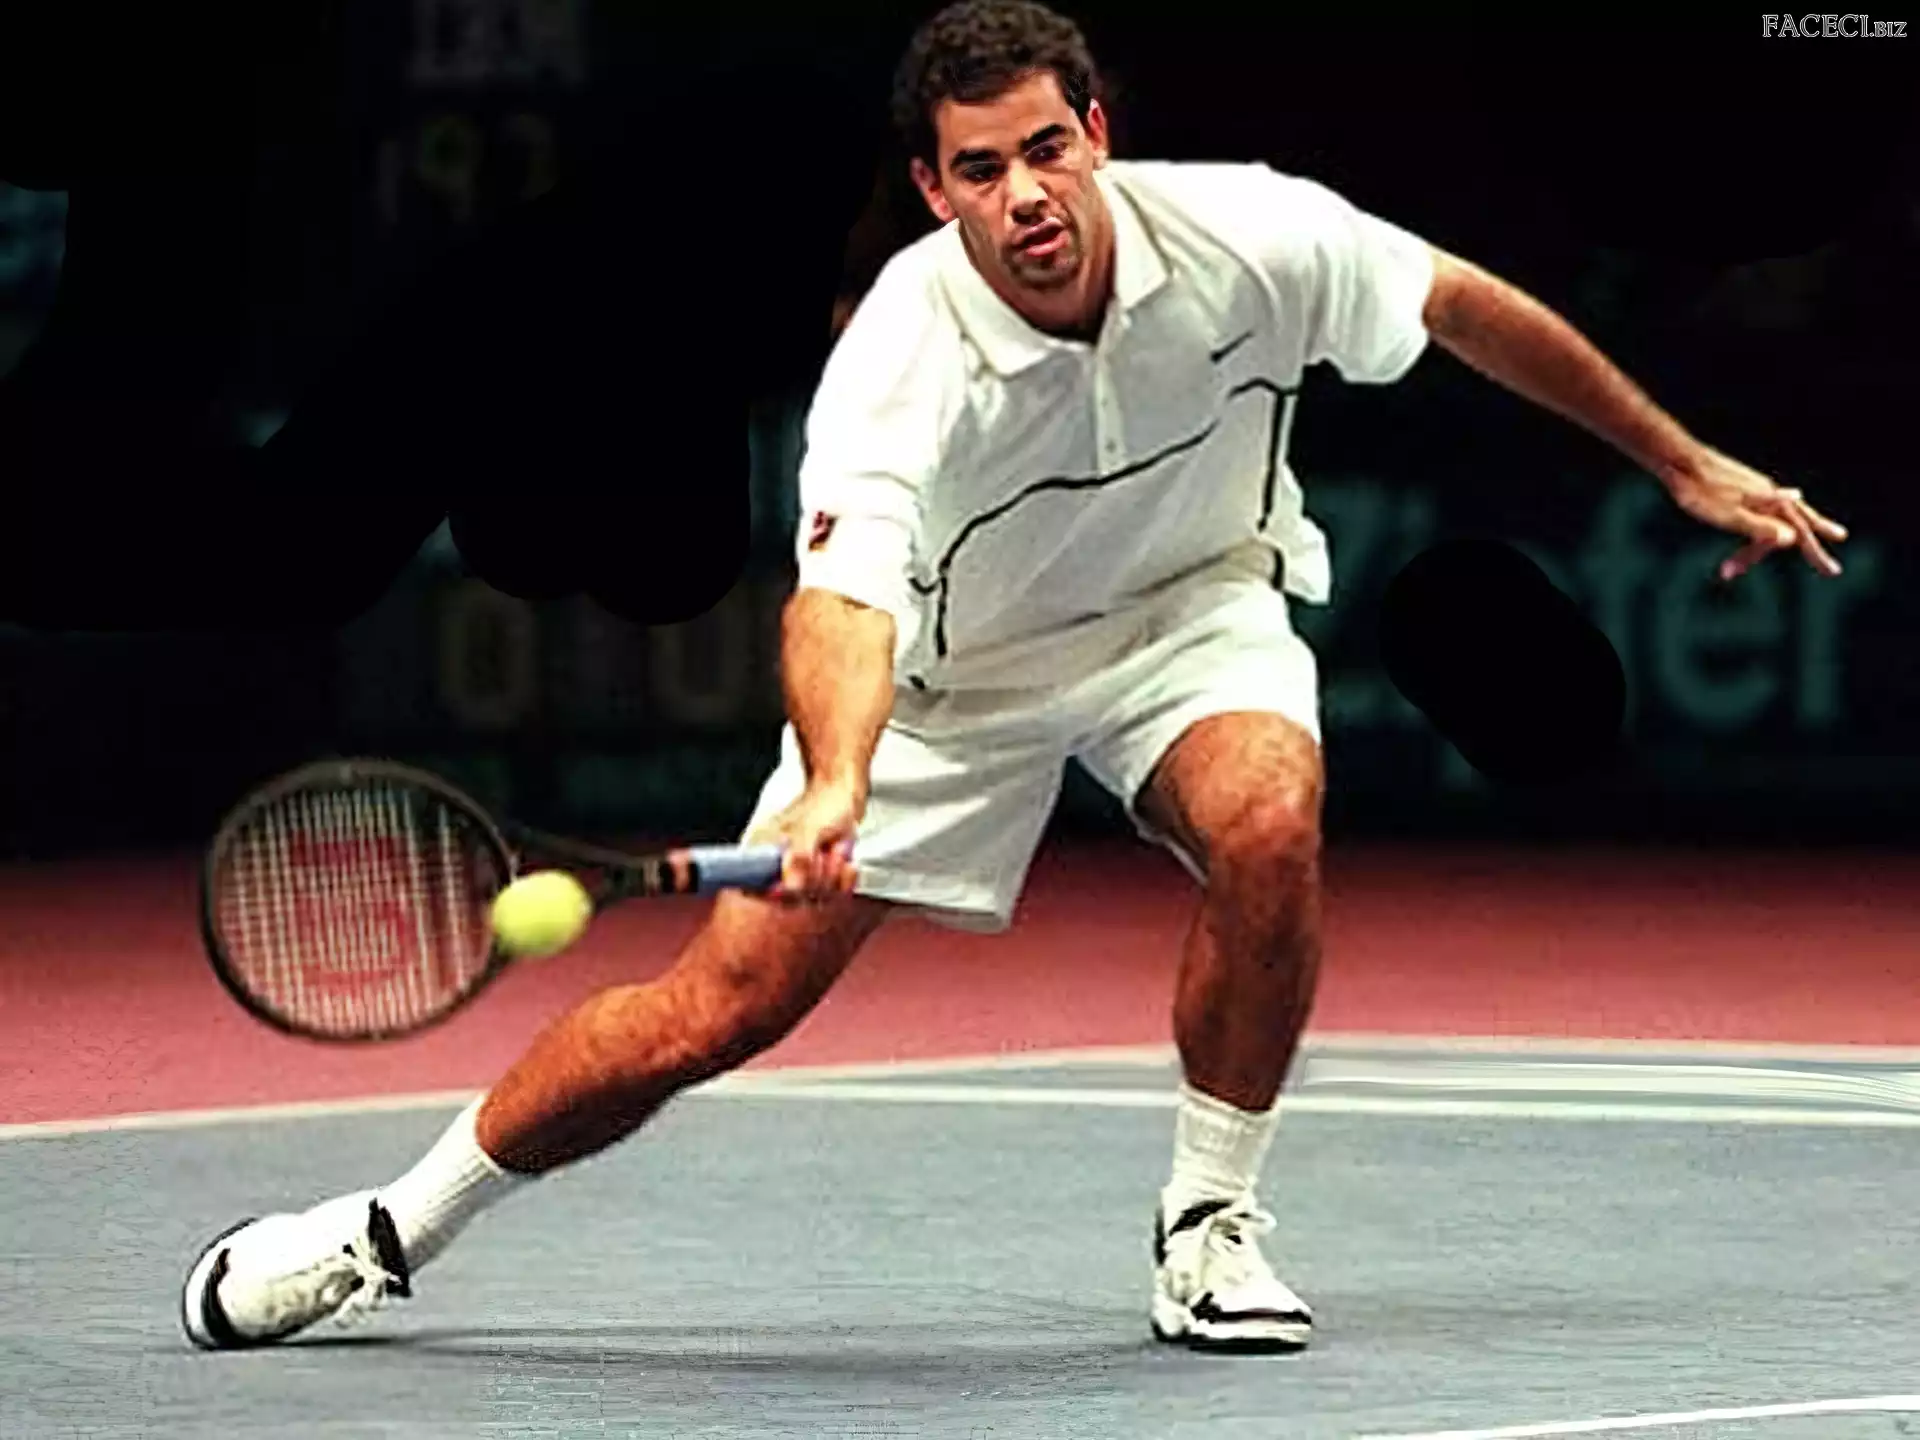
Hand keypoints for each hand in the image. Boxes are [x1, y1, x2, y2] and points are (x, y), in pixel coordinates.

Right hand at [747, 777, 863, 903]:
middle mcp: (778, 866)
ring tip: (833, 849)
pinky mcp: (822, 877)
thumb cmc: (822, 804)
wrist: (846, 794)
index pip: (752, 889)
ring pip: (815, 897)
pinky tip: (845, 860)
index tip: (790, 881)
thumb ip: (799, 858)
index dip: (773, 892)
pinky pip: (835, 894)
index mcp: (761, 852)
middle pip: (791, 898)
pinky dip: (845, 877)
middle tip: (821, 852)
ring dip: (832, 873)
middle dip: (814, 877)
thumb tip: (790, 887)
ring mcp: (802, 874)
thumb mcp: (809, 830)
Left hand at [1662, 446, 1848, 582]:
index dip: (1814, 553)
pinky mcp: (1744, 484)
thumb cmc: (1700, 492)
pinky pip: (1774, 501)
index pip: (1798, 534)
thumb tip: (1792, 539)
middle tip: (1843, 538)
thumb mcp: (1728, 516)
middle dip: (1819, 534)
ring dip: (1805, 522)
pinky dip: (1785, 508)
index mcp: (1770, 502)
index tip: (1832, 571)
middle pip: (1799, 517)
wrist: (1679, 461)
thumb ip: (1759, 528)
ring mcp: (1757, 487)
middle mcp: (1769, 492)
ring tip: (1823, 527)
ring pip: (1788, 508)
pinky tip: (1790, 498)